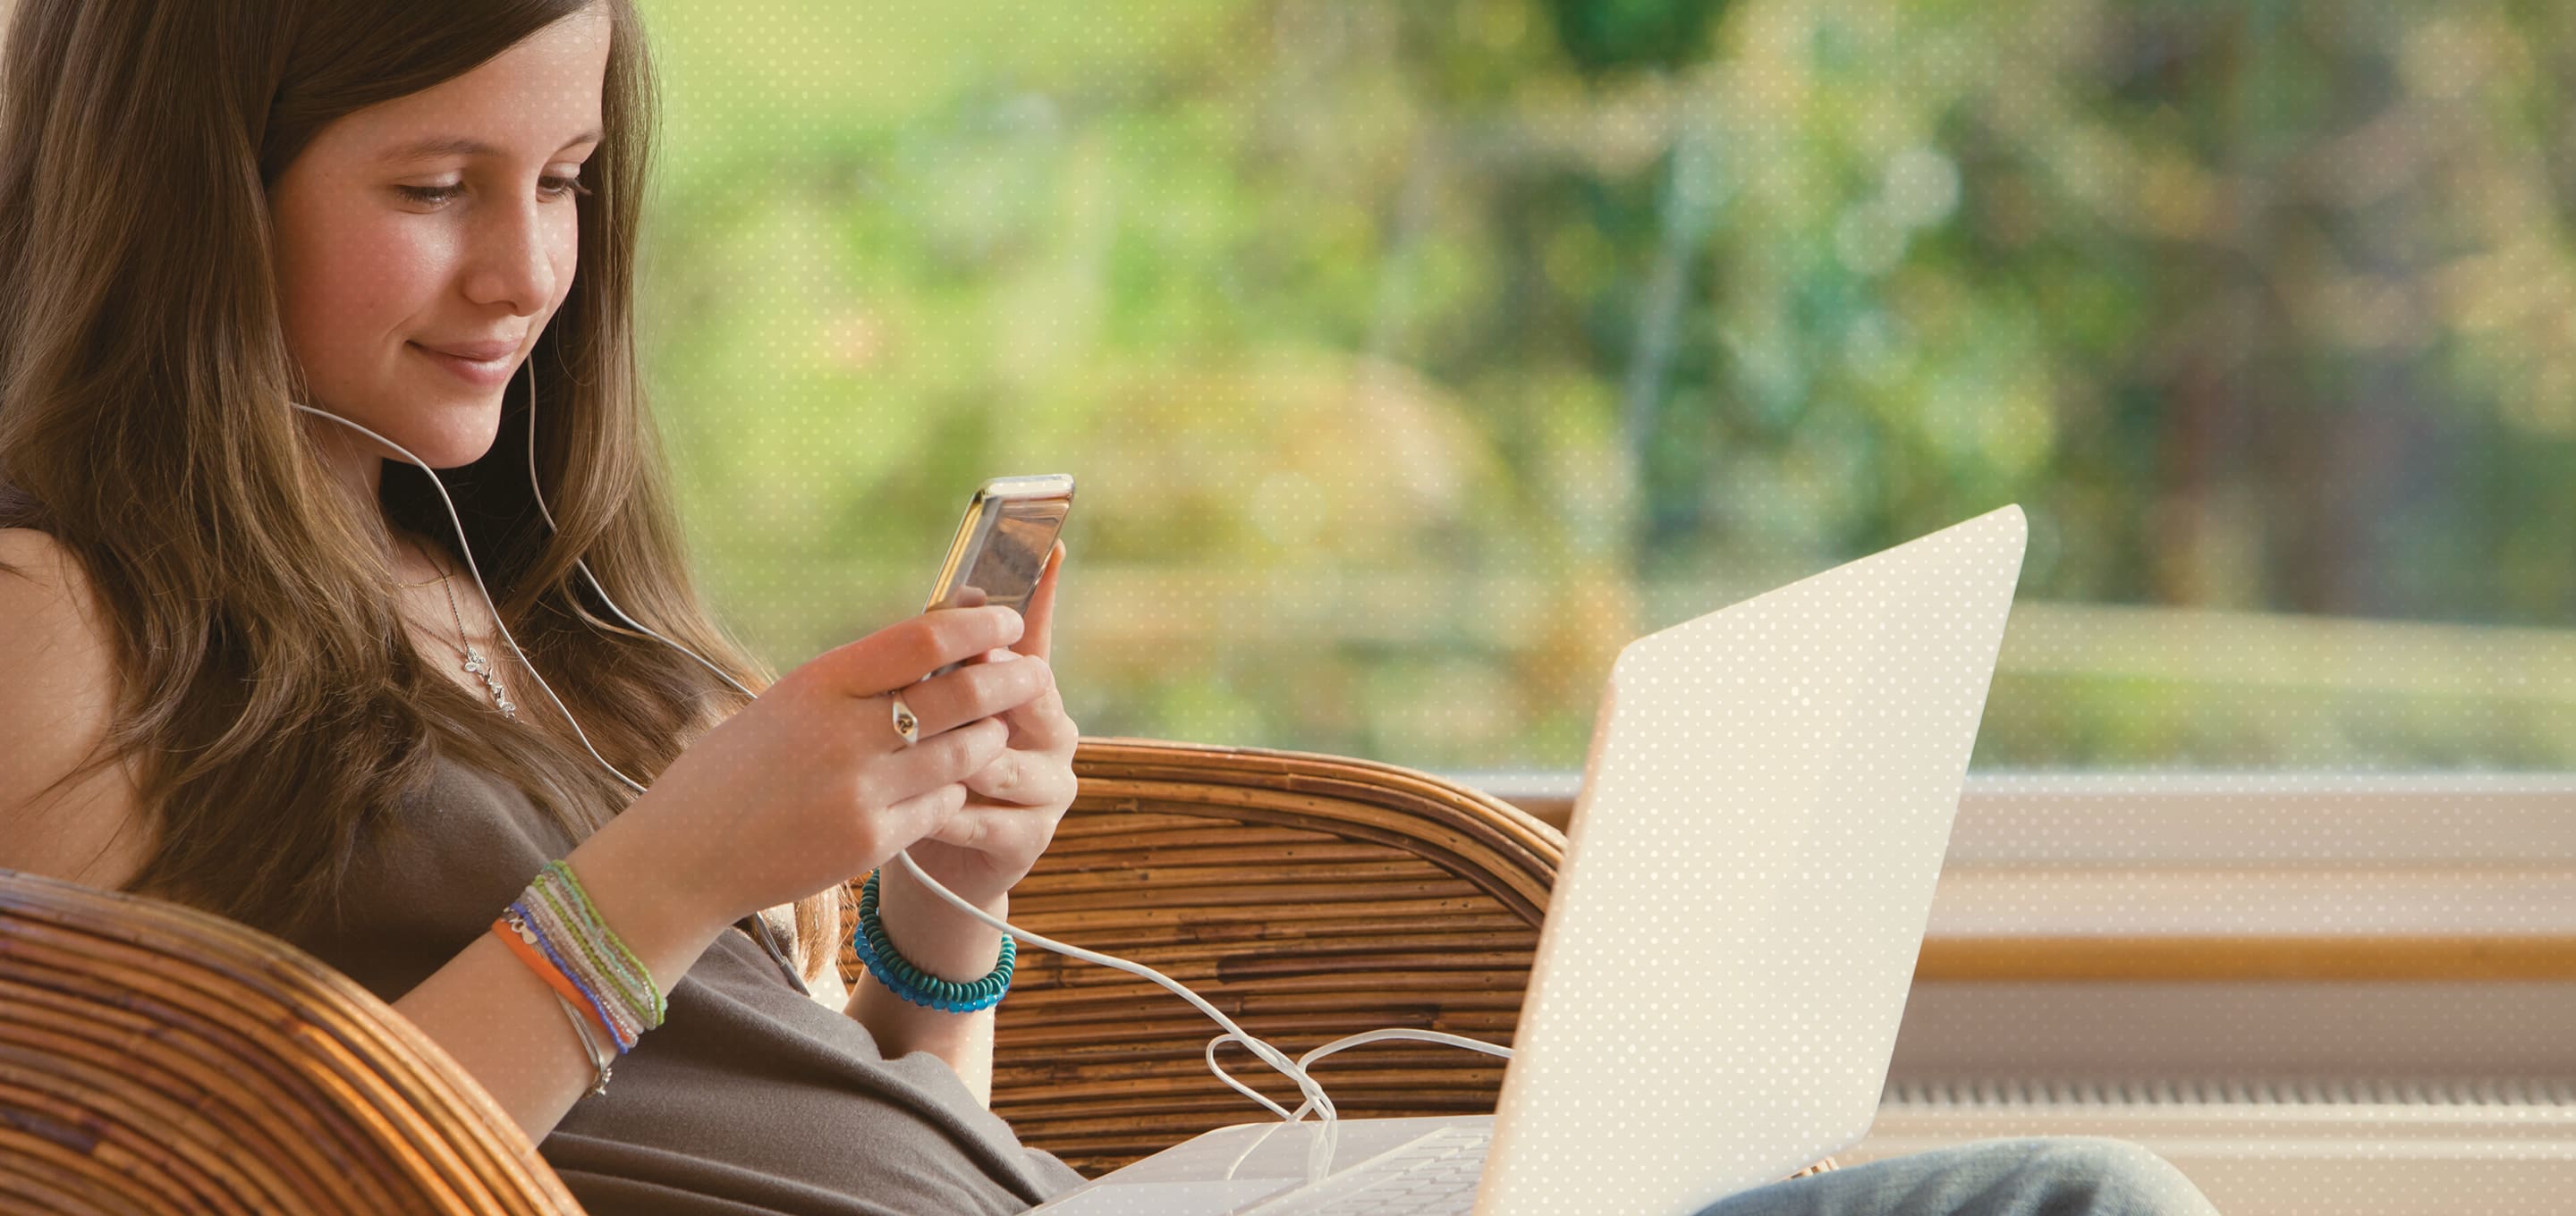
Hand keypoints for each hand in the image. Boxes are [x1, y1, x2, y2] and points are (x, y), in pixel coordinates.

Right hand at [617, 601, 1053, 930]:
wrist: (683, 857)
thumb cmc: (732, 771)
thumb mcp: (786, 703)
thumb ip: (856, 681)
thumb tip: (936, 646)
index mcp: (820, 683)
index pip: (924, 638)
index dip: (979, 625)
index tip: (1008, 620)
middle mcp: (845, 733)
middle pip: (962, 694)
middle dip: (1011, 679)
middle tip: (1033, 673)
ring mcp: (862, 792)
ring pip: (966, 753)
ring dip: (990, 737)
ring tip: (996, 727)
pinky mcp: (871, 843)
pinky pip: (944, 806)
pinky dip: (954, 790)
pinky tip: (949, 783)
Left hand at [899, 540, 1075, 908]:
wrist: (937, 862)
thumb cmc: (929, 771)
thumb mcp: (933, 712)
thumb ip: (947, 664)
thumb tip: (956, 594)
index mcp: (1034, 694)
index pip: (1038, 635)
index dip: (1040, 596)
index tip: (1048, 548)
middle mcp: (1055, 735)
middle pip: (1030, 694)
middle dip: (986, 682)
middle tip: (954, 669)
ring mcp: (1050, 788)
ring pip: (1002, 761)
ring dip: (954, 758)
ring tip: (910, 757)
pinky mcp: (1031, 838)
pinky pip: (984, 817)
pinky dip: (944, 812)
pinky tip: (912, 808)